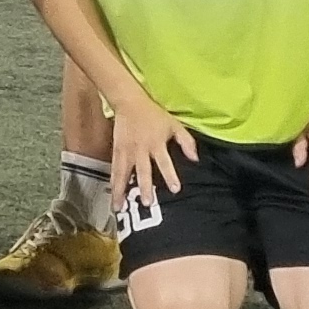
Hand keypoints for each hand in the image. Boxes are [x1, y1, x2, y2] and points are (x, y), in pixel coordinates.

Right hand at [109, 93, 194, 209]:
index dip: (170, 175)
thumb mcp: (174, 125)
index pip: (164, 162)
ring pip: (123, 173)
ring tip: (118, 207)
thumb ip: (186, 142)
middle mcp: (140, 149)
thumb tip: (196, 159)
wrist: (129, 101)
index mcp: (156, 143)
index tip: (175, 189)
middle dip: (144, 186)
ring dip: (121, 190)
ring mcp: (126, 151)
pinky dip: (113, 182)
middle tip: (147, 203)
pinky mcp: (116, 150)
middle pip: (143, 170)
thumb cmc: (154, 115)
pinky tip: (113, 194)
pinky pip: (114, 169)